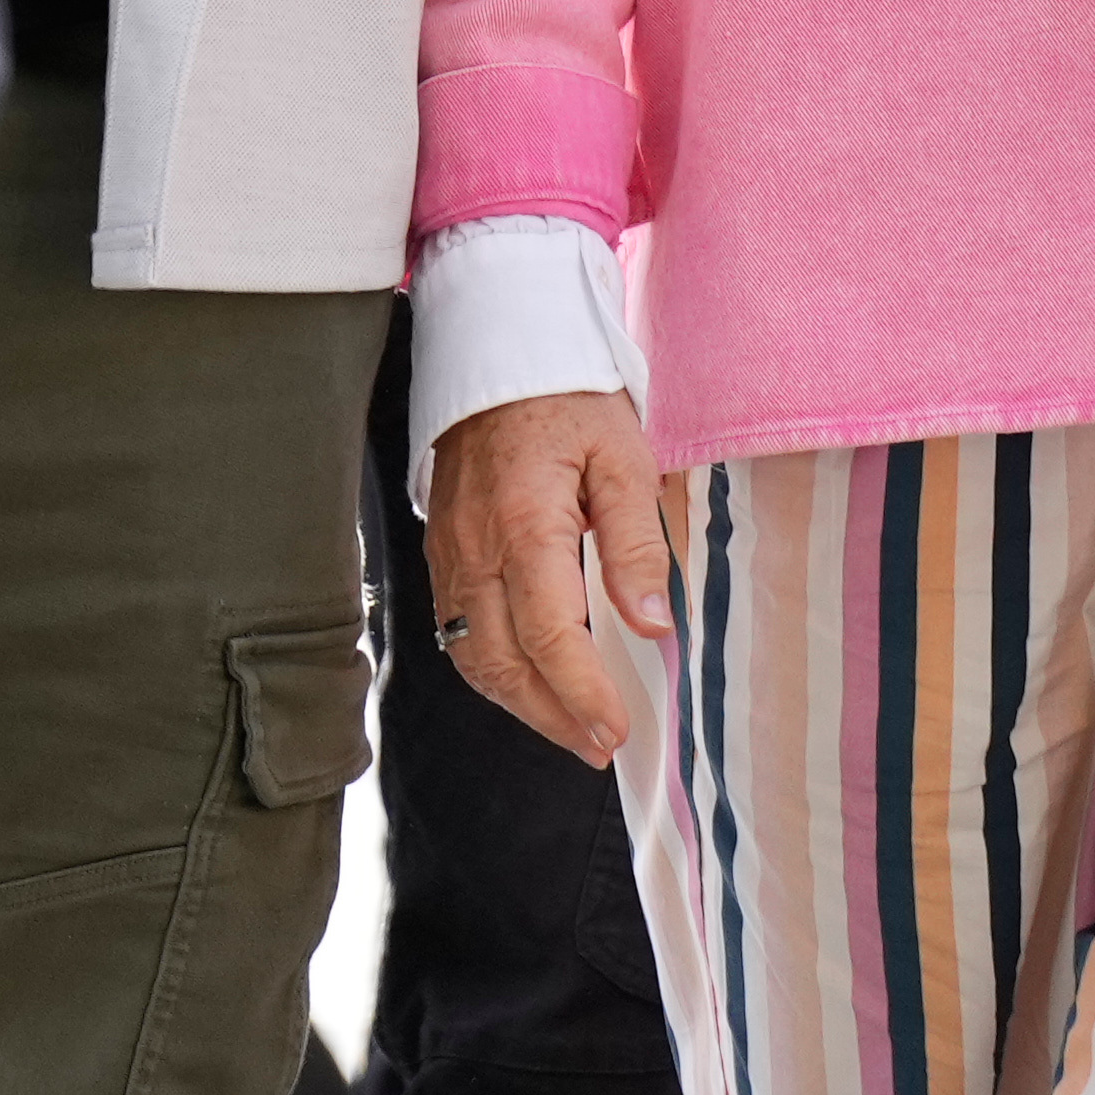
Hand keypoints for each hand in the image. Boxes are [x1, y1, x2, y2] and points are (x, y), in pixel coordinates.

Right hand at [425, 384, 675, 770]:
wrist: (500, 348)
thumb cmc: (570, 399)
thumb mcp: (623, 458)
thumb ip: (637, 543)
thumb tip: (652, 626)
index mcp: (525, 523)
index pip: (549, 635)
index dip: (582, 693)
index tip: (618, 729)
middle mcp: (475, 548)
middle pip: (502, 662)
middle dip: (552, 716)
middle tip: (601, 746)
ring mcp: (450, 553)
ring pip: (473, 656)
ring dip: (521, 704)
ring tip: (573, 730)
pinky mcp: (441, 552)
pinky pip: (458, 631)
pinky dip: (493, 672)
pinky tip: (531, 685)